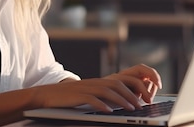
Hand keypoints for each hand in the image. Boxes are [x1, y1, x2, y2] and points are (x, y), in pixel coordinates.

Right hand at [30, 64, 161, 112]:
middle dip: (132, 95)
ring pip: (108, 92)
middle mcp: (95, 83)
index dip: (136, 87)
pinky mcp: (77, 96)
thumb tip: (120, 105)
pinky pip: (92, 100)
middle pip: (118, 85)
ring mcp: (86, 88)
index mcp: (100, 82)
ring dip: (121, 100)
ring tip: (131, 109)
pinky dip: (101, 105)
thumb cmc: (71, 97)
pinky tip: (108, 112)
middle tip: (142, 105)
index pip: (123, 81)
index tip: (145, 98)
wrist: (48, 94)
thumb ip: (104, 96)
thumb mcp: (90, 94)